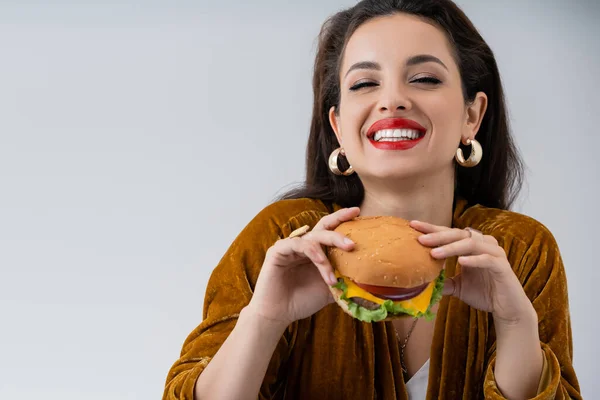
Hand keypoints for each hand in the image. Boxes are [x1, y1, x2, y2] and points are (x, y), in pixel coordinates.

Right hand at [246, 207, 359, 326]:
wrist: (278, 314)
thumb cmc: (302, 301)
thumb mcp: (329, 290)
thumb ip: (344, 281)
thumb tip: (368, 281)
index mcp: (316, 250)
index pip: (331, 230)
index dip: (343, 219)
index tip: (358, 212)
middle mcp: (304, 244)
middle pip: (324, 227)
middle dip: (339, 226)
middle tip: (352, 242)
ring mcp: (291, 246)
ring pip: (313, 238)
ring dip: (328, 252)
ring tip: (334, 275)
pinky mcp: (278, 250)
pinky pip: (298, 244)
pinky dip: (312, 253)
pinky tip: (321, 263)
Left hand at [410, 220, 534, 324]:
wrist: (507, 309)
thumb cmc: (483, 293)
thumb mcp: (457, 286)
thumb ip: (442, 281)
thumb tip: (420, 282)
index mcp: (471, 245)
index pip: (449, 233)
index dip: (432, 229)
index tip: (413, 225)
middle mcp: (483, 244)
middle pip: (458, 234)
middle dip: (438, 236)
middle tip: (421, 239)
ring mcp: (494, 253)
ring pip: (471, 244)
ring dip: (452, 248)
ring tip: (434, 253)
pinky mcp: (502, 266)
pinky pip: (487, 259)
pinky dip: (473, 260)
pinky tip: (460, 262)